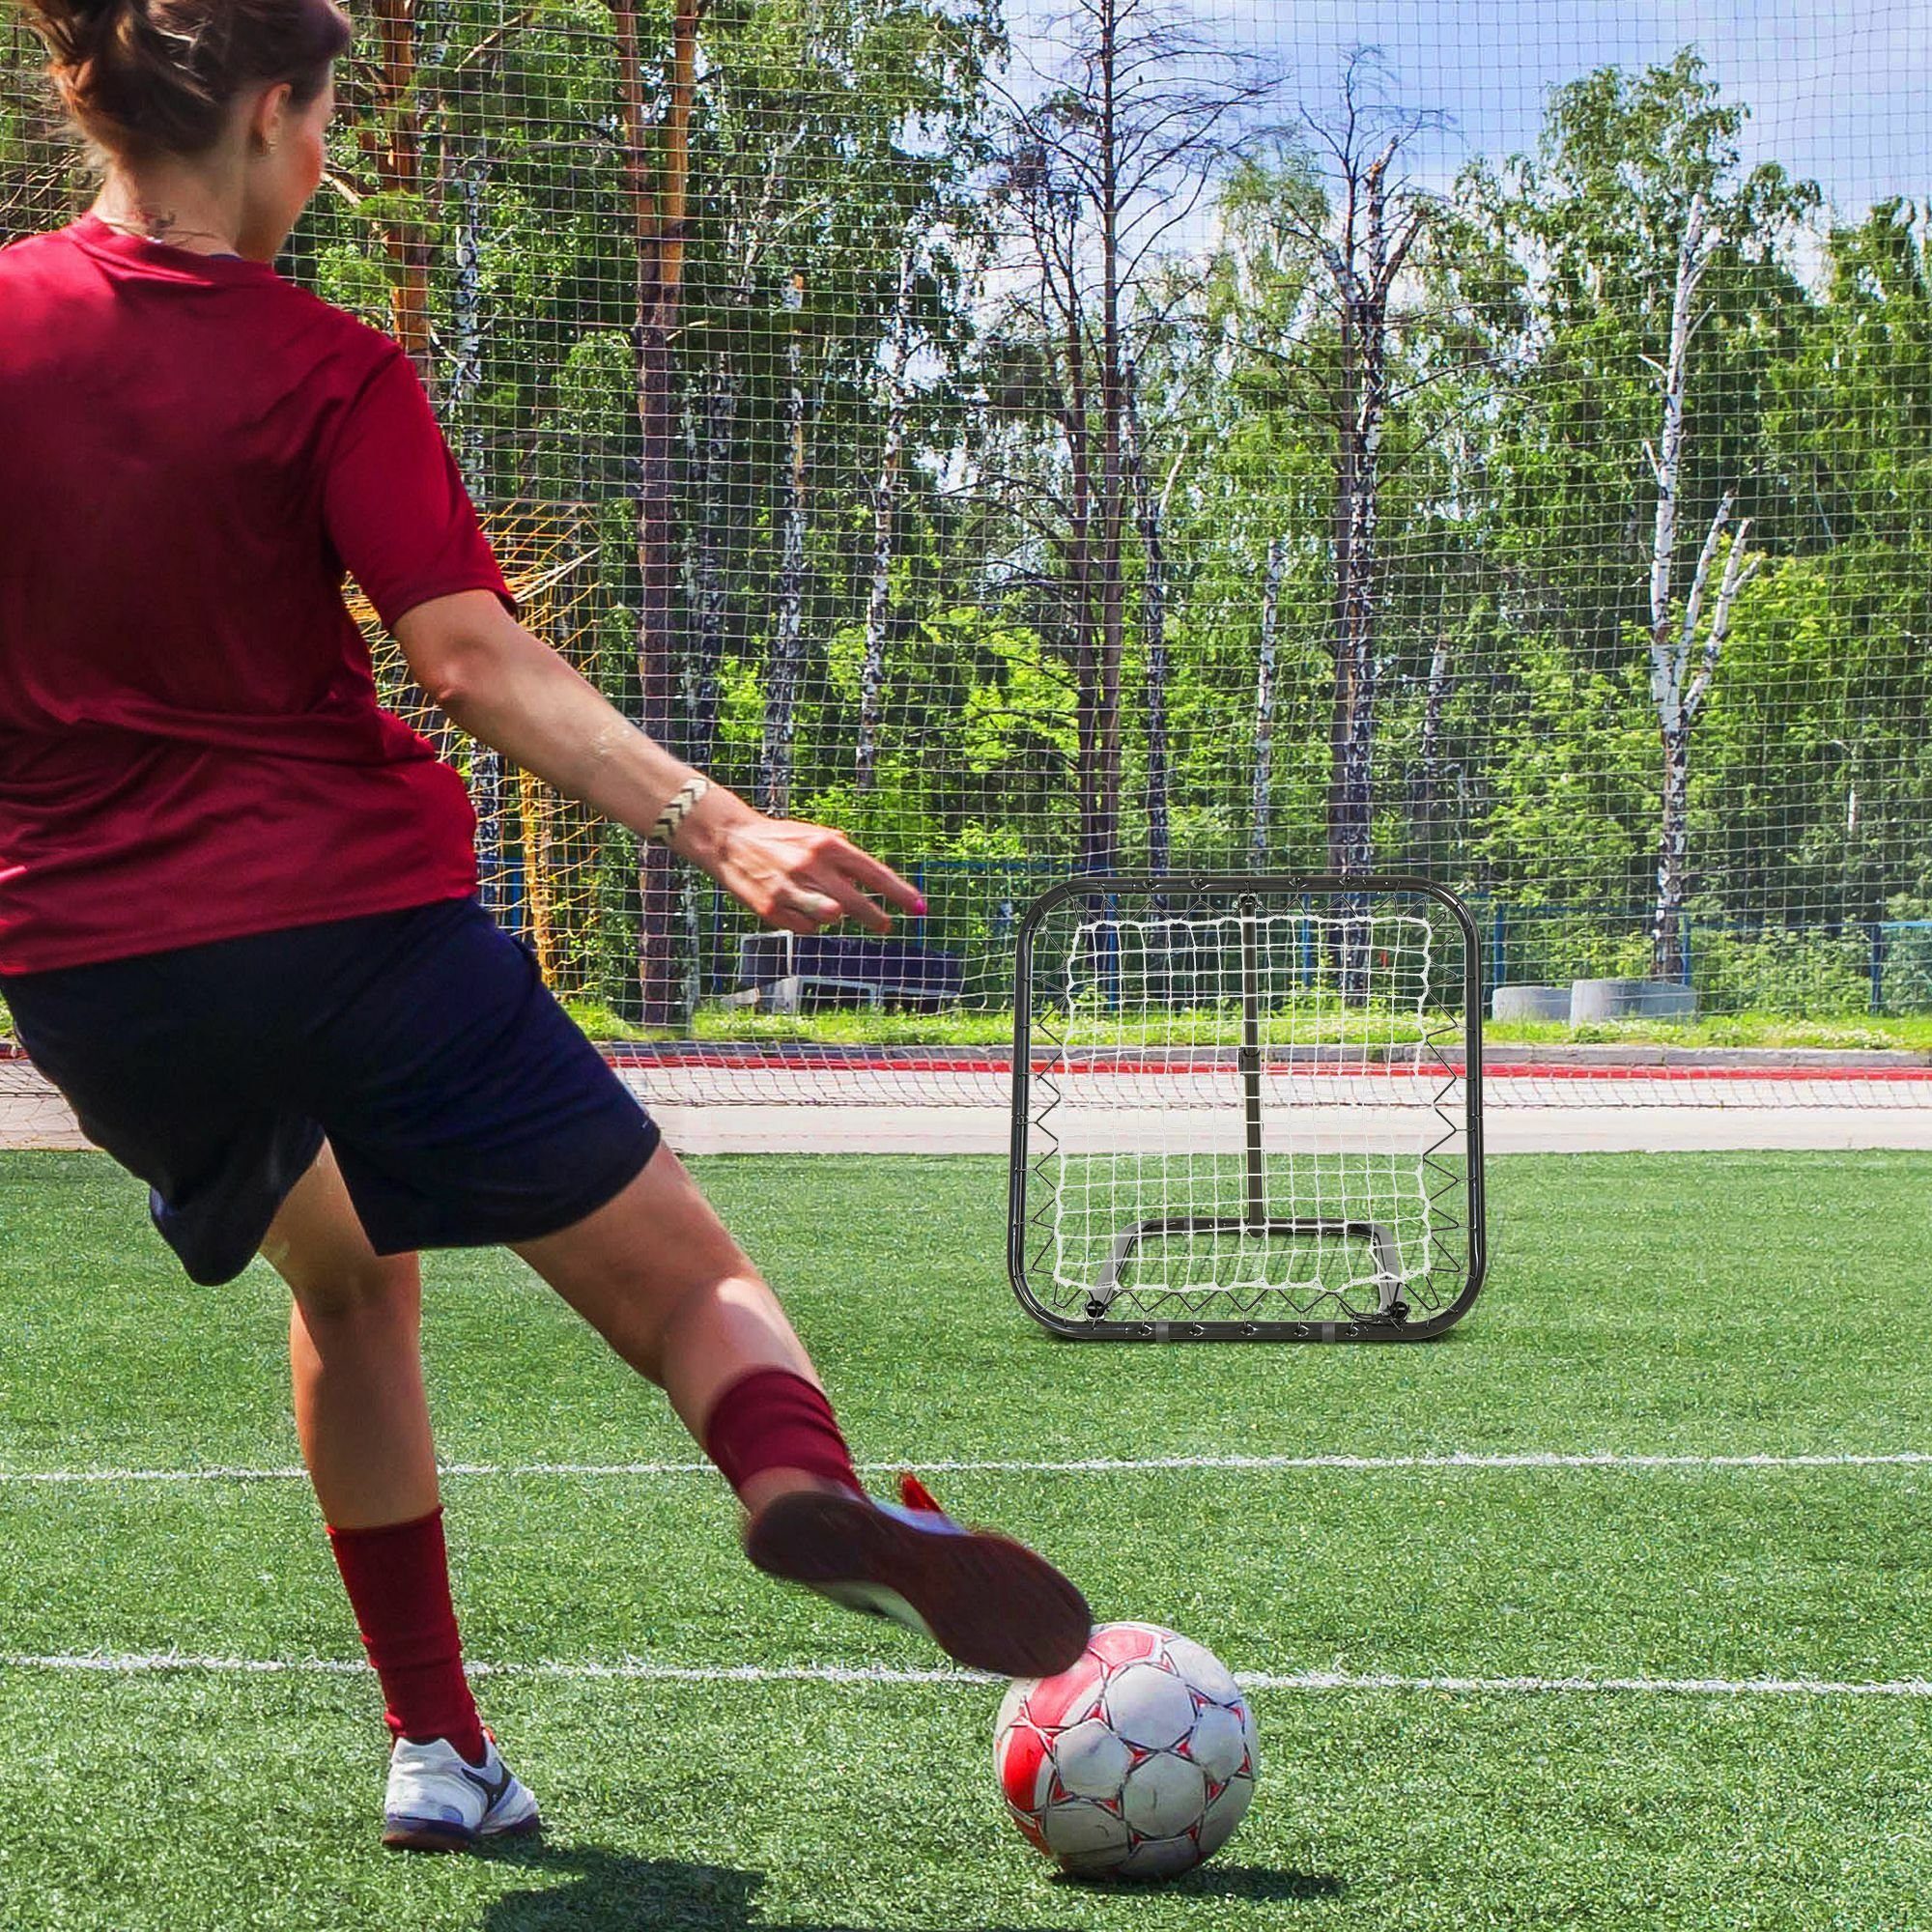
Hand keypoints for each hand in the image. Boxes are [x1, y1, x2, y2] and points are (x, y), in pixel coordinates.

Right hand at [673, 788, 923, 934]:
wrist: (730, 840)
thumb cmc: (781, 840)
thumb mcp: (815, 837)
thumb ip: (845, 858)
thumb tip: (876, 883)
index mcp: (827, 845)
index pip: (874, 873)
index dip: (899, 893)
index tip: (919, 908)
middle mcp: (811, 866)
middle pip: (858, 903)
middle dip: (876, 917)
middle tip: (885, 924)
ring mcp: (790, 890)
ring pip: (832, 919)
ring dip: (836, 917)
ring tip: (830, 908)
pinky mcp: (771, 910)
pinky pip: (806, 928)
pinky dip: (809, 923)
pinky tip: (797, 909)